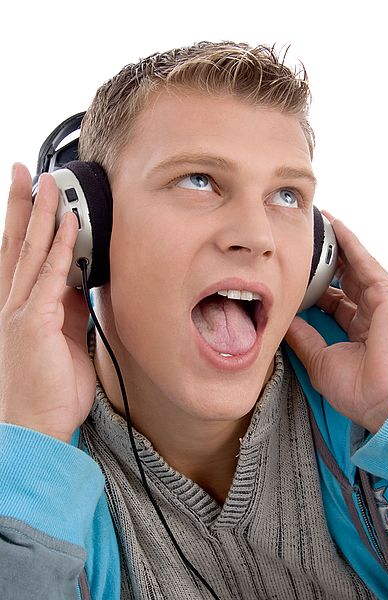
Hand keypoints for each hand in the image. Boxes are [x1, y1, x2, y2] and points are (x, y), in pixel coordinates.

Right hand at [0, 164, 95, 442]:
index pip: (21, 254)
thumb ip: (70, 308)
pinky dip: (60, 248)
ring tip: (48, 184)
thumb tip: (83, 284)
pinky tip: (68, 224)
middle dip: (22, 204)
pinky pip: (51, 277)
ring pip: (31, 251)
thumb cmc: (50, 387)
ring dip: (41, 215)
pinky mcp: (34, 322)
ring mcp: (21, 310)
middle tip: (27, 172)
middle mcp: (14, 302)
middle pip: (17, 243)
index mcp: (21, 305)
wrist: (38, 425)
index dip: (25, 222)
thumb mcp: (64, 338)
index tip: (33, 195)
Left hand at [285, 211, 387, 432]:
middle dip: (323, 263)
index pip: (333, 302)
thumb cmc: (362, 391)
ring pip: (353, 266)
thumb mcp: (321, 361)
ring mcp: (378, 303)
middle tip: (303, 247)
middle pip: (343, 280)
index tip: (296, 278)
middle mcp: (369, 314)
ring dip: (333, 246)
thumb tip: (285, 321)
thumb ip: (304, 339)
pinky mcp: (386, 293)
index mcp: (357, 332)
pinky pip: (363, 261)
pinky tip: (334, 226)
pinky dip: (349, 242)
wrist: (382, 400)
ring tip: (314, 228)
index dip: (315, 288)